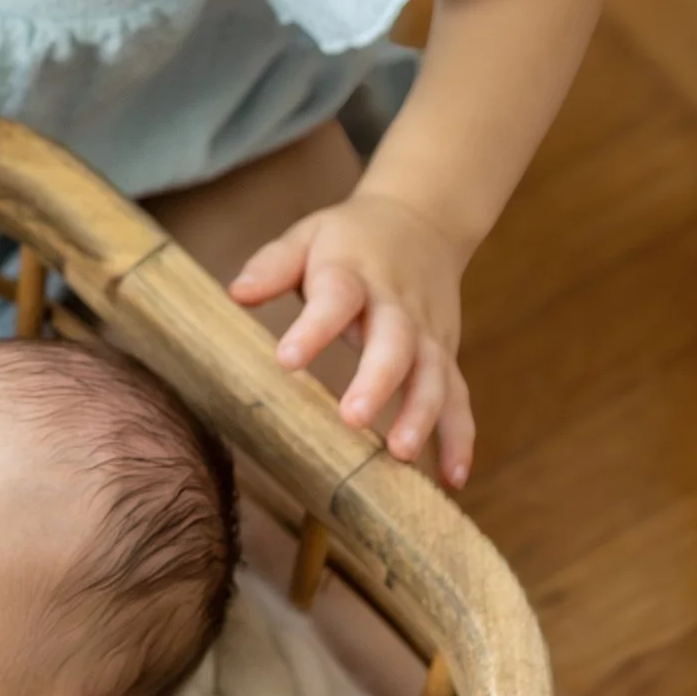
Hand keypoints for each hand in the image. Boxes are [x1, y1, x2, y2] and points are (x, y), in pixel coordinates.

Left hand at [231, 191, 474, 486]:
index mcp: (354, 274)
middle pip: (395, 342)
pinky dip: (459, 436)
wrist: (423, 219)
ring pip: (432, 375)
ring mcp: (428, 333)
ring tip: (401, 454)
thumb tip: (237, 292)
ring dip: (421, 415)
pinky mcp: (445, 355)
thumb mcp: (308, 236)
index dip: (314, 328)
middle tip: (353, 417)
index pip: (336, 298)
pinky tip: (452, 477)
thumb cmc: (350, 239)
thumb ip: (272, 265)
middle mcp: (397, 306)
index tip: (287, 358)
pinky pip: (458, 397)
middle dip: (378, 381)